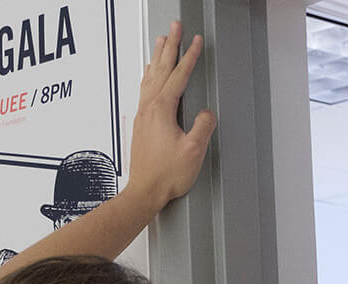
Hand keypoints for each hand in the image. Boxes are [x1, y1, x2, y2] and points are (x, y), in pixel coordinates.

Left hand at [126, 22, 216, 208]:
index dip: (189, 56)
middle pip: (161, 69)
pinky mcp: (141, 125)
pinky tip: (150, 75)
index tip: (195, 41)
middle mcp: (149, 108)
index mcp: (162, 110)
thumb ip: (203, 126)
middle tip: (175, 27)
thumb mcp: (193, 150)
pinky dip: (150, 76)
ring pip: (151, 77)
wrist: (144, 192)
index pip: (179, 75)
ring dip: (158, 57)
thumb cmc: (165, 175)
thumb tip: (206, 113)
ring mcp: (143, 116)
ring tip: (162, 42)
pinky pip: (145, 90)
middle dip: (170, 46)